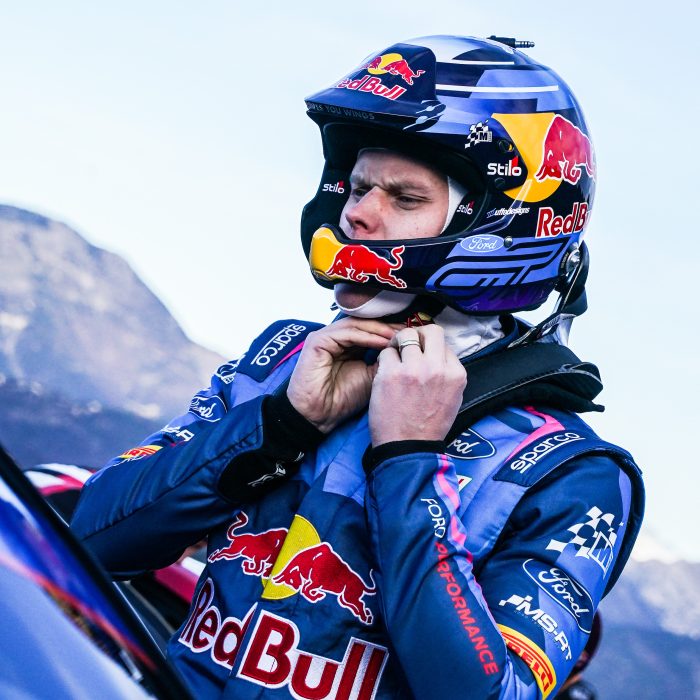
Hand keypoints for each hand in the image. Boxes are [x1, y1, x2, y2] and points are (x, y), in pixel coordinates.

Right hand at [287, 317, 399, 433]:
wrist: (319, 416)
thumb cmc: (342, 400)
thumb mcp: (372, 378)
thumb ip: (386, 362)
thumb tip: (407, 350)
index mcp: (348, 345)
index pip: (371, 330)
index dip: (392, 331)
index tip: (414, 336)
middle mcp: (336, 338)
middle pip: (365, 323)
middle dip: (388, 327)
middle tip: (408, 331)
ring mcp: (325, 338)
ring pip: (356, 325)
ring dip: (379, 330)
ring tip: (397, 336)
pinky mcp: (317, 342)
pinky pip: (346, 333)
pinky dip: (366, 336)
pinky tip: (382, 341)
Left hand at [369, 325, 466, 446]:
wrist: (408, 447)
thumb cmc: (428, 426)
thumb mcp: (452, 398)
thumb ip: (447, 373)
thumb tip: (437, 353)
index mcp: (456, 374)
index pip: (444, 343)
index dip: (430, 346)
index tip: (422, 354)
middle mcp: (438, 368)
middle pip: (430, 330)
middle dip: (417, 333)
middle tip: (407, 343)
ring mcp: (414, 369)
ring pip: (405, 336)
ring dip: (398, 345)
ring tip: (394, 358)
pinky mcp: (392, 373)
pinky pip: (386, 352)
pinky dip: (384, 360)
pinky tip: (385, 372)